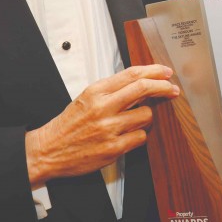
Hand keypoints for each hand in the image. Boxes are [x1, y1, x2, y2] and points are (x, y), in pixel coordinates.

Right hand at [25, 65, 179, 186]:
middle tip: (172, 89)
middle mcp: (102, 108)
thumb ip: (112, 90)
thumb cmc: (69, 125)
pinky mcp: (113, 149)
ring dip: (146, 118)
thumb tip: (141, 83)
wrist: (49, 150)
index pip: (132, 74)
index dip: (154, 71)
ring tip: (132, 121)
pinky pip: (140, 138)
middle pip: (143, 89)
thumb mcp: (87, 98)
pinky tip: (126, 136)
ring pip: (146, 116)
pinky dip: (138, 136)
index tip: (165, 73)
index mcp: (96, 92)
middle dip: (163, 87)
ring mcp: (108, 129)